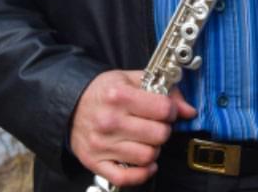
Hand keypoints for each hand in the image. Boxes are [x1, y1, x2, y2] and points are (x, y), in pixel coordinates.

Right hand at [70, 70, 196, 187]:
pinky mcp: (96, 163)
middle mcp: (110, 121)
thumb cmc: (103, 92)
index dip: (171, 110)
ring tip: (148, 140)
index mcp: (119, 96)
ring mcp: (102, 145)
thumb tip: (188, 110)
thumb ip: (162, 89)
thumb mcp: (129, 79)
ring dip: (154, 150)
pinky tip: (145, 162)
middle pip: (158, 135)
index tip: (168, 110)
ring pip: (147, 157)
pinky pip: (127, 178)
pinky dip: (142, 173)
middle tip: (158, 125)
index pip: (163, 109)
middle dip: (164, 130)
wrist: (69, 106)